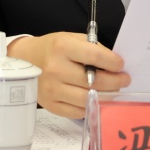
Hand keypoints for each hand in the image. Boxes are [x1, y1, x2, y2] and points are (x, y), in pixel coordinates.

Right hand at [7, 32, 129, 118]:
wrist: (25, 61)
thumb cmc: (53, 48)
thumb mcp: (72, 38)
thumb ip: (93, 49)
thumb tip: (115, 65)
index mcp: (62, 47)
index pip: (95, 56)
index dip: (113, 63)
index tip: (121, 65)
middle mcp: (56, 69)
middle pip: (94, 81)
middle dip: (115, 82)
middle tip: (124, 80)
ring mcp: (52, 90)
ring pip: (88, 99)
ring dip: (106, 96)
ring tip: (114, 91)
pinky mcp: (51, 105)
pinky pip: (78, 111)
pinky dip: (91, 106)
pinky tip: (97, 98)